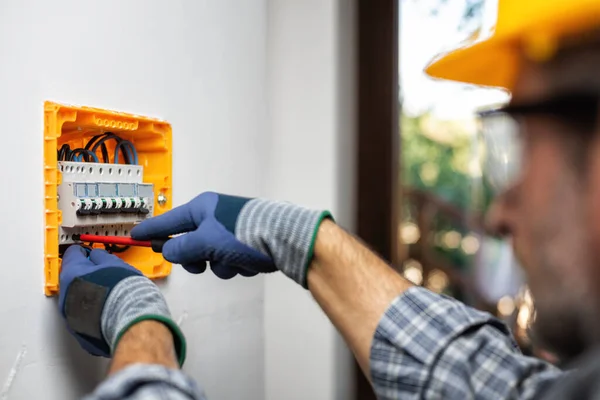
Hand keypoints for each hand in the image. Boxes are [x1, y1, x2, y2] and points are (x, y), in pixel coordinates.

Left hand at [59, 246, 185, 364]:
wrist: (131, 322)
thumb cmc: (124, 293)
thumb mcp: (115, 264)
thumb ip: (101, 257)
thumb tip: (96, 256)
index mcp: (72, 274)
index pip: (71, 254)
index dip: (83, 251)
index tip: (88, 252)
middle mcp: (66, 296)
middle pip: (71, 278)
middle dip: (84, 275)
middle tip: (101, 273)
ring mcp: (71, 315)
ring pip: (75, 298)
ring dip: (87, 293)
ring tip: (108, 293)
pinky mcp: (79, 331)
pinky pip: (82, 316)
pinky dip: (92, 310)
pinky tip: (106, 309)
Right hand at [130, 192, 275, 278]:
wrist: (284, 238)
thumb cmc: (243, 233)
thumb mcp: (205, 241)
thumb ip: (182, 248)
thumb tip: (169, 251)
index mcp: (203, 208)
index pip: (169, 221)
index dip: (151, 231)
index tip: (135, 237)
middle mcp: (216, 216)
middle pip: (190, 243)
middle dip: (197, 259)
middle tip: (202, 264)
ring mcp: (232, 231)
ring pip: (212, 257)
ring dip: (221, 265)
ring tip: (234, 261)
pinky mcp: (247, 244)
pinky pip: (231, 262)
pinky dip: (238, 266)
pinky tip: (250, 262)